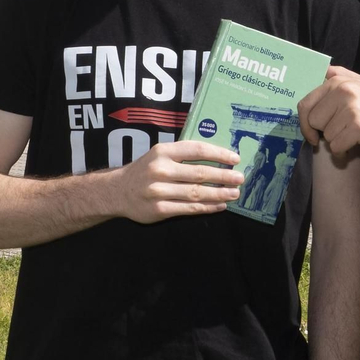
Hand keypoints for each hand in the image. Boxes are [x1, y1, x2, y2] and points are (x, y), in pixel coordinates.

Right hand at [114, 139, 242, 223]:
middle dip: (223, 176)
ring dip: (219, 193)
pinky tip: (220, 205)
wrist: (118, 191)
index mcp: (162, 152)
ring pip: (196, 193)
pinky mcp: (159, 209)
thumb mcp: (159, 155)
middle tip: (240, 178)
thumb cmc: (145, 170)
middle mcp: (160, 170)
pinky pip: (189, 209)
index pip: (196, 150)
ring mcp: (159, 191)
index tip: (235, 158)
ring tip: (234, 193)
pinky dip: (207, 207)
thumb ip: (183, 155)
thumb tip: (217, 157)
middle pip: (199, 173)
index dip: (218, 154)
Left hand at [299, 66, 359, 155]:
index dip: (304, 123)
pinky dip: (343, 152)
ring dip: (337, 141)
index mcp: (337, 81)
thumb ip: (339, 75)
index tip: (311, 133)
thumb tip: (320, 73)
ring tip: (353, 136)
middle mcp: (341, 91)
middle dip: (324, 132)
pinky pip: (337, 146)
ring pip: (326, 136)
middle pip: (313, 122)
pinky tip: (354, 147)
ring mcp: (350, 108)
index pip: (305, 104)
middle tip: (340, 133)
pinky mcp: (358, 126)